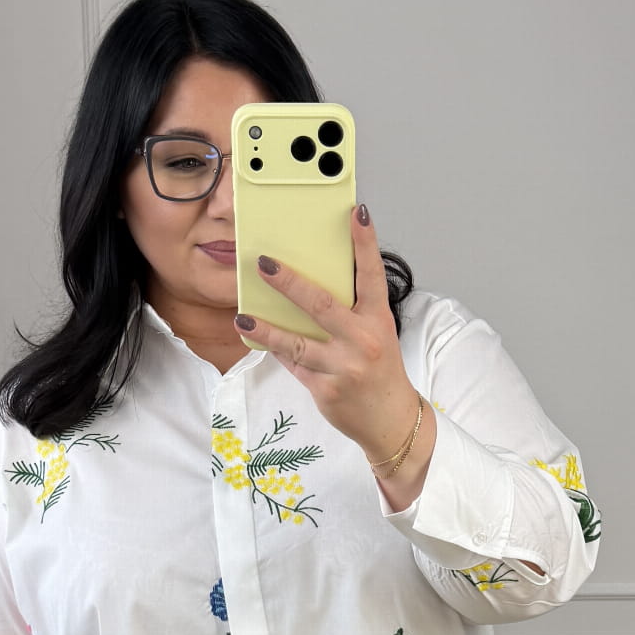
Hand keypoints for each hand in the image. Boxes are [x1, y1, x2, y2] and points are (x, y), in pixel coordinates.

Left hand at [235, 205, 423, 465]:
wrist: (391, 421)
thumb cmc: (380, 370)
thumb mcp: (375, 335)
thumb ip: (349, 312)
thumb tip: (307, 284)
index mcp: (378, 321)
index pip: (372, 275)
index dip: (365, 243)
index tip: (356, 213)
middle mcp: (362, 342)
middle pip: (321, 305)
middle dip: (290, 283)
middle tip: (264, 263)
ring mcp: (343, 367)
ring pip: (296, 343)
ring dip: (266, 329)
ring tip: (243, 316)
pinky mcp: (326, 390)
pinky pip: (293, 365)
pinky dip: (275, 350)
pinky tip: (255, 336)